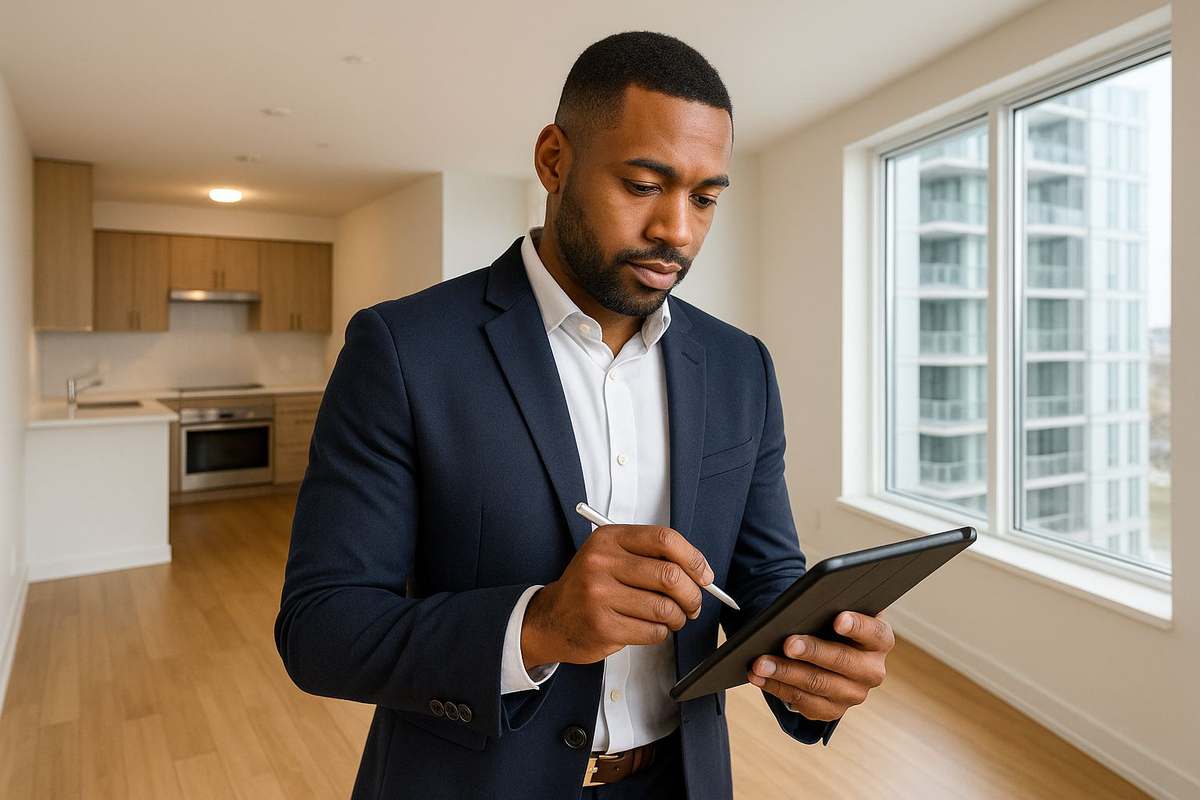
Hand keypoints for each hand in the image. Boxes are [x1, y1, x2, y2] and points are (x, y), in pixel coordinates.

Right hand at [521, 525, 712, 668]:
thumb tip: (699, 572)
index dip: (693, 558)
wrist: (552, 619)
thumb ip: (649, 556)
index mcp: (609, 539)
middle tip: (693, 603)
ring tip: (673, 618)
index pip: (664, 539)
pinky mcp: (602, 627)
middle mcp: (601, 564)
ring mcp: (599, 596)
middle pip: (669, 575)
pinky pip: (652, 631)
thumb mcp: (610, 556)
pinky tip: (651, 628)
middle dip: (692, 594)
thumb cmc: (590, 586)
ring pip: (664, 608)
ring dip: (678, 617)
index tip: (704, 575)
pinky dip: (661, 633)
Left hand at [746, 610, 893, 721]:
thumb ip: (829, 607)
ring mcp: (853, 694)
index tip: (838, 619)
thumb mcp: (836, 612)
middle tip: (787, 644)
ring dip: (785, 673)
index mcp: (879, 640)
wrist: (828, 652)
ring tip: (760, 663)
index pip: (874, 632)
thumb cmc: (830, 625)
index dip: (858, 626)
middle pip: (843, 661)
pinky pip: (802, 702)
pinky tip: (759, 677)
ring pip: (818, 684)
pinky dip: (777, 687)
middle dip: (812, 651)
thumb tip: (802, 606)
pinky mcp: (832, 711)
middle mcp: (872, 670)